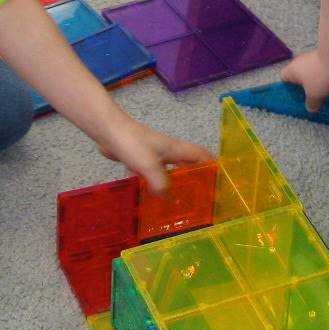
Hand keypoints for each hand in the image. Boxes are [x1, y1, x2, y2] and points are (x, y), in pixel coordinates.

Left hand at [96, 115, 213, 194]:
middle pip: (187, 163)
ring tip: (178, 200)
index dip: (212, 165)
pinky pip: (152, 173)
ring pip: (169, 169)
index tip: (221, 178)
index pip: (200, 155)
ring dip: (175, 181)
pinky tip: (149, 195)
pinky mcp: (139, 158)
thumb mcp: (148, 165)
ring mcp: (152, 154)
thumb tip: (166, 197)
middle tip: (201, 195)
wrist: (108, 130)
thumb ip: (160, 182)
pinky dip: (154, 183)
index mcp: (175, 149)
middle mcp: (167, 151)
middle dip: (196, 176)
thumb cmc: (131, 143)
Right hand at [281, 48, 328, 112]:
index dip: (288, 89)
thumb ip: (311, 104)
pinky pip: (327, 74)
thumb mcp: (314, 95)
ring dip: (320, 87)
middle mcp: (302, 64)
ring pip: (315, 77)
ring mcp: (315, 61)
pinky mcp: (328, 61)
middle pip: (301, 79)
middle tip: (312, 102)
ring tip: (325, 99)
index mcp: (292, 70)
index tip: (296, 98)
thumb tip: (311, 108)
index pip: (284, 79)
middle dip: (307, 90)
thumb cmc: (321, 74)